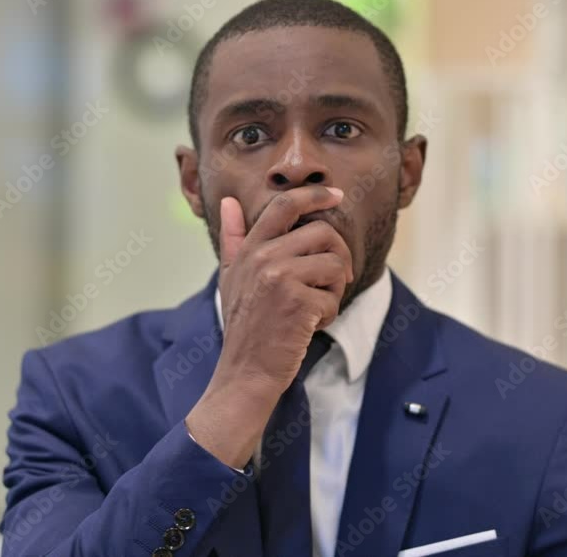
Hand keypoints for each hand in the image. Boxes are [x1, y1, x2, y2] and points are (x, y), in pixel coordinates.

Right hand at [216, 185, 352, 389]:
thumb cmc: (244, 326)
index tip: (336, 195)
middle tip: (336, 280)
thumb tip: (228, 202)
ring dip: (333, 290)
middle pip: (322, 232)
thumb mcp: (231, 278)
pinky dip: (329, 314)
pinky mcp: (299, 302)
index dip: (315, 194)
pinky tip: (308, 327)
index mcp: (250, 249)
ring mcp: (281, 278)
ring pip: (334, 264)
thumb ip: (233, 239)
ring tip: (314, 308)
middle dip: (338, 256)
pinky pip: (334, 297)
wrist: (245, 371)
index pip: (284, 205)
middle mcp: (263, 258)